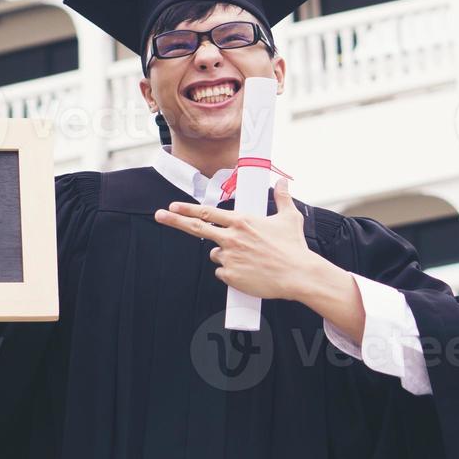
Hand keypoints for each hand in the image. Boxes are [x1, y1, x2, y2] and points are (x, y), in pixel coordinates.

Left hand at [153, 178, 321, 300]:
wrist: (298, 275)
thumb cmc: (294, 247)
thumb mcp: (289, 218)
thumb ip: (283, 198)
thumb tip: (284, 182)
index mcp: (242, 222)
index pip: (208, 212)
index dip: (188, 208)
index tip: (173, 206)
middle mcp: (231, 238)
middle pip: (197, 227)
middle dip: (175, 220)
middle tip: (160, 215)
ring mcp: (229, 258)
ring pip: (216, 254)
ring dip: (225, 254)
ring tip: (248, 258)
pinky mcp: (231, 276)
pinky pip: (222, 272)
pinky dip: (231, 272)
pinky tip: (248, 271)